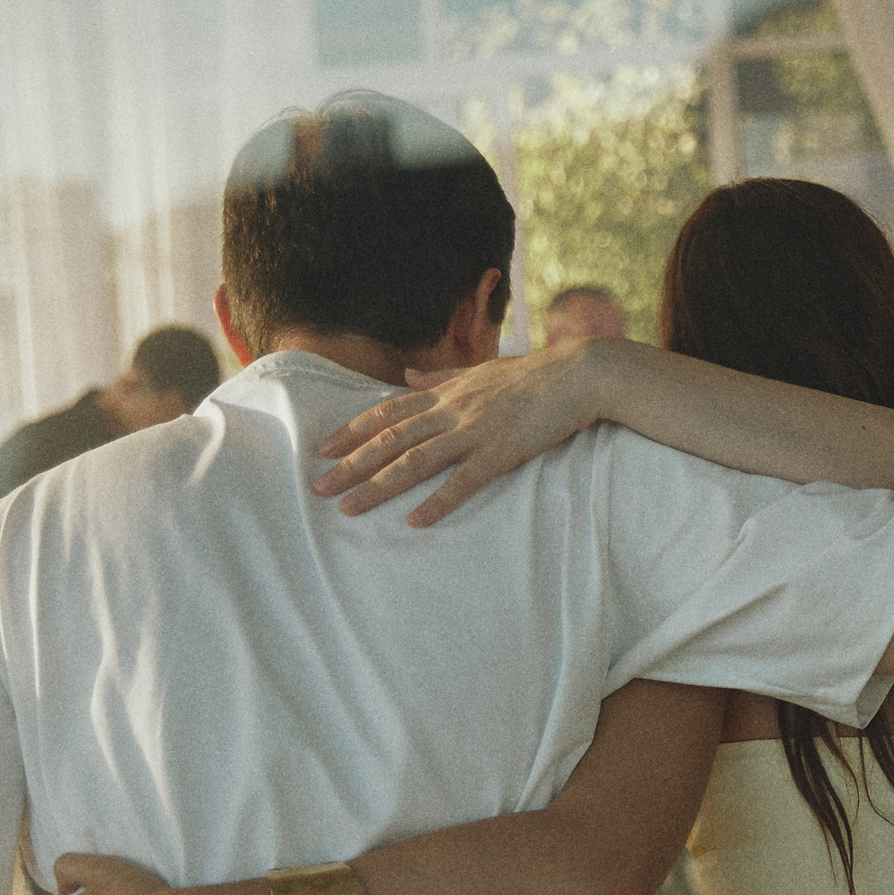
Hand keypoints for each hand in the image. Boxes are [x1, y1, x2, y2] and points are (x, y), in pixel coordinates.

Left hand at [314, 341, 611, 525]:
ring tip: (350, 508)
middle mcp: (452, 412)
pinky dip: (438, 502)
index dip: (353, 431)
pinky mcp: (500, 452)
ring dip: (379, 486)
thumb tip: (406, 378)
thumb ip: (440, 380)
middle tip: (318, 487)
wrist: (576, 376)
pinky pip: (463, 482)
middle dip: (351, 464)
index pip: (388, 412)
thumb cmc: (532, 375)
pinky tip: (415, 522)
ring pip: (415, 461)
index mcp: (446, 394)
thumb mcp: (480, 372)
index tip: (324, 449)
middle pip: (390, 439)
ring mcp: (474, 432)